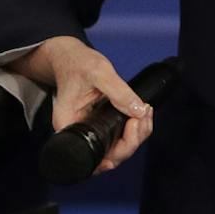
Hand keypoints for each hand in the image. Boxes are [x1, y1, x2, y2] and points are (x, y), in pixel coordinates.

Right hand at [12, 36, 153, 174]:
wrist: (71, 57)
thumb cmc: (76, 64)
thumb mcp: (98, 73)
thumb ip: (119, 92)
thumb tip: (138, 110)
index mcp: (69, 125)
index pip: (96, 155)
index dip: (118, 150)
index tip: (132, 128)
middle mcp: (79, 133)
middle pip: (111, 155)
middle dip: (133, 139)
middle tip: (142, 116)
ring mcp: (91, 130)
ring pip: (119, 147)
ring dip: (138, 134)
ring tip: (145, 111)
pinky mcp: (101, 125)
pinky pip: (121, 136)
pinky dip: (135, 128)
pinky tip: (142, 113)